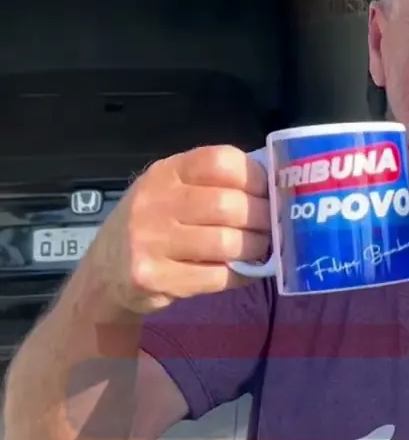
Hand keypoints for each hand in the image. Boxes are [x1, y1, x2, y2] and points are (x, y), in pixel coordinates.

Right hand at [82, 145, 271, 314]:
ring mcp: (150, 241)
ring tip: (260, 248)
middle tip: (273, 226)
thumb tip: (274, 188)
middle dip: (262, 217)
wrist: (104, 273)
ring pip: (227, 242)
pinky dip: (241, 275)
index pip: (219, 161)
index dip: (255, 176)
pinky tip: (245, 271)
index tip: (270, 191)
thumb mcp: (173, 191)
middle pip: (228, 205)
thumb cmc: (154, 225)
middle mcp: (154, 202)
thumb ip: (214, 184)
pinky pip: (216, 276)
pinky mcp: (152, 278)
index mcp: (166, 172)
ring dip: (255, 247)